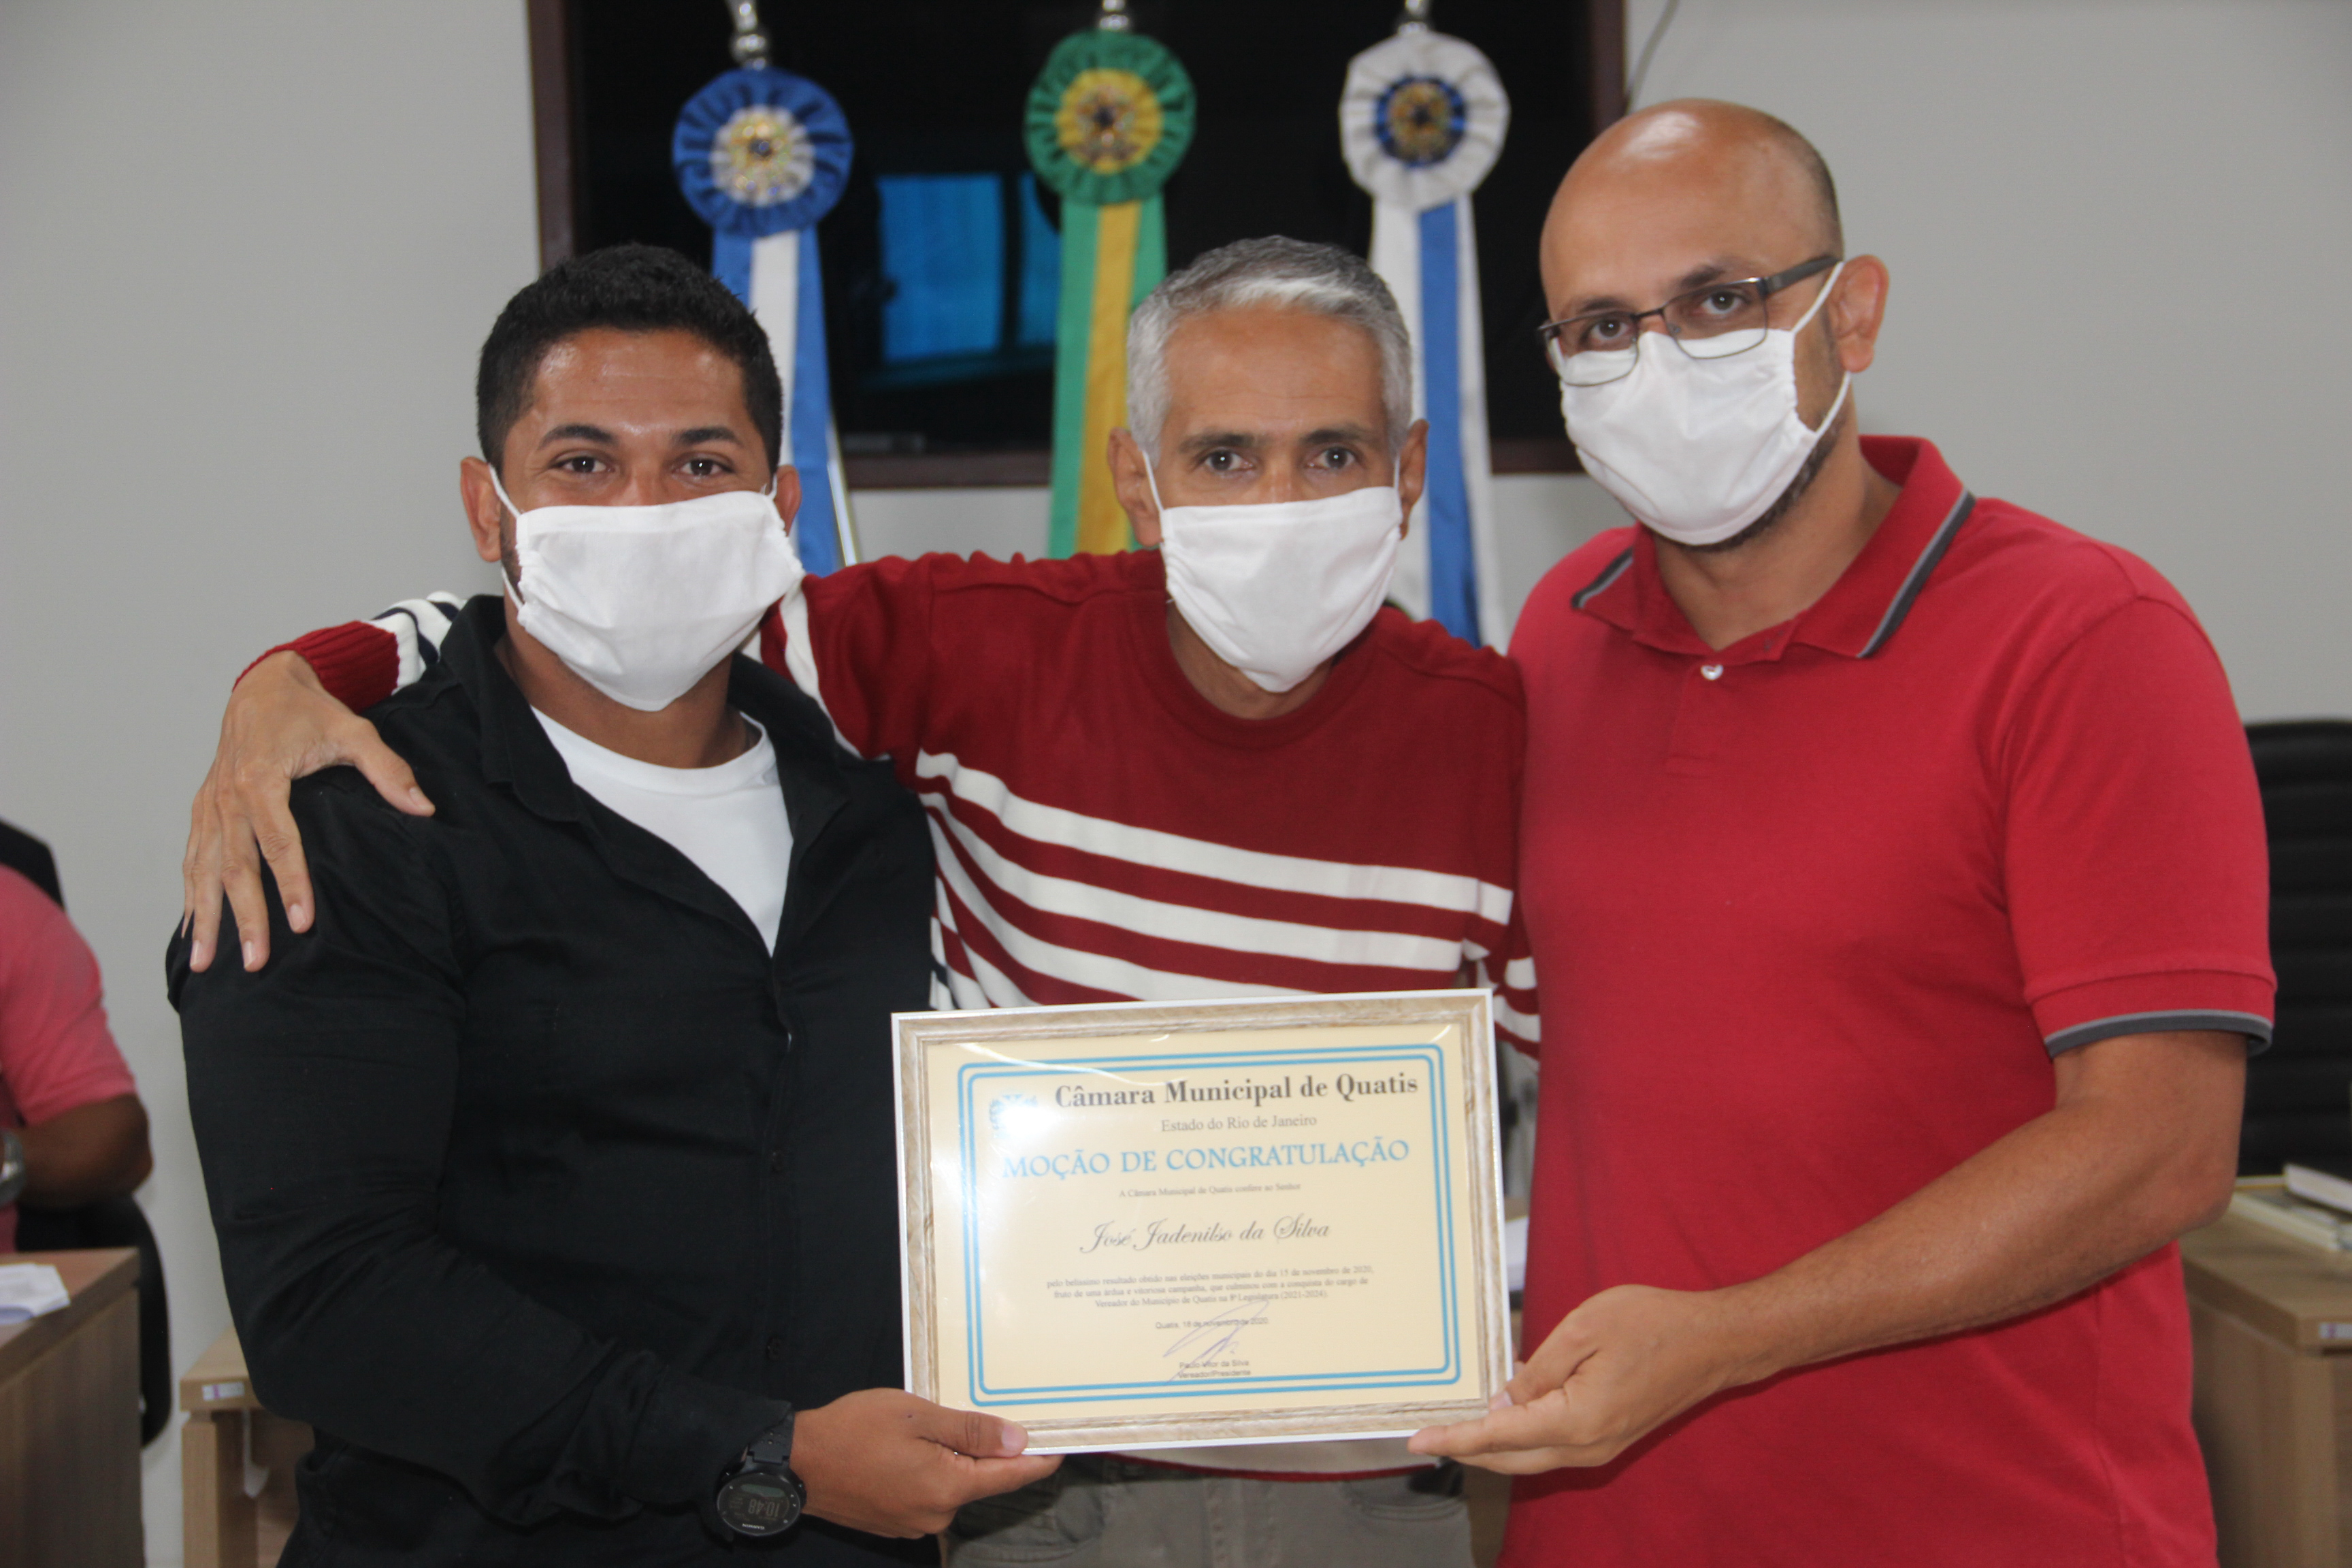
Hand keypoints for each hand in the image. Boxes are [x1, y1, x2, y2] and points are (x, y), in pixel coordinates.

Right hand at [181, 651, 431, 971]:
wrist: (263, 684)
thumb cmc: (311, 711)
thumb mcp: (355, 730)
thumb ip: (388, 770)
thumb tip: (424, 808)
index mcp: (262, 778)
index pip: (279, 841)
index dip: (291, 884)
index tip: (303, 924)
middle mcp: (228, 795)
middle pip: (235, 866)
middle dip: (244, 917)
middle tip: (255, 962)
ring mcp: (210, 804)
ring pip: (204, 869)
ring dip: (206, 918)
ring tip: (207, 964)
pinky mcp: (202, 809)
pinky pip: (192, 858)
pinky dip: (189, 896)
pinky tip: (193, 932)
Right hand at [792, 1388, 1059, 1537]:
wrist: (795, 1463)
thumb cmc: (853, 1430)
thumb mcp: (917, 1416)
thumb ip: (971, 1430)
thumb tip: (1020, 1441)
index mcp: (949, 1487)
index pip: (1013, 1475)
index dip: (1043, 1457)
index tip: (1066, 1441)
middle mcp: (938, 1514)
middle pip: (985, 1481)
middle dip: (997, 1451)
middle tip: (1007, 1414)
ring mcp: (917, 1523)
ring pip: (957, 1487)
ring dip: (962, 1460)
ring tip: (950, 1425)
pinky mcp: (898, 1522)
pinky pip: (932, 1495)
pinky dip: (938, 1472)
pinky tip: (922, 1447)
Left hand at [1408, 1283, 1769, 1473]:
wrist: (1713, 1342)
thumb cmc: (1653, 1324)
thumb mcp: (1582, 1329)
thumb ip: (1537, 1371)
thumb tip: (1503, 1404)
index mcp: (1577, 1419)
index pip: (1499, 1436)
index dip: (1454, 1437)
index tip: (1415, 1440)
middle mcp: (1587, 1447)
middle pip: (1509, 1457)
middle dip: (1465, 1448)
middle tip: (1426, 1433)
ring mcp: (1601, 1448)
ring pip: (1530, 1457)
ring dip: (1491, 1446)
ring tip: (1455, 1425)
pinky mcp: (1608, 1439)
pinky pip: (1552, 1447)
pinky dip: (1520, 1438)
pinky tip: (1504, 1414)